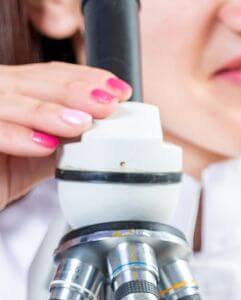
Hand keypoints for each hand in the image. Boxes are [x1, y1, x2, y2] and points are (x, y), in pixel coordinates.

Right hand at [0, 61, 130, 209]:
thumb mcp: (45, 152)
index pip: (47, 74)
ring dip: (48, 111)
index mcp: (11, 90)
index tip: (117, 89)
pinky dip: (18, 136)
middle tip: (106, 102)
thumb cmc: (4, 171)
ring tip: (81, 123)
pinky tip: (46, 144)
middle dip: (72, 90)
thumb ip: (71, 137)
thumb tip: (110, 132)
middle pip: (29, 82)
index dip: (83, 78)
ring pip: (9, 101)